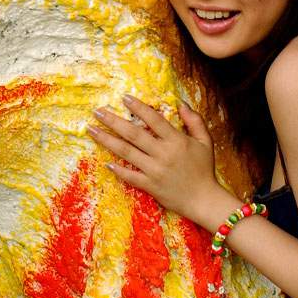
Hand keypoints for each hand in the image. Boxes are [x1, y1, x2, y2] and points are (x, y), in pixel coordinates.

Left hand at [86, 95, 223, 219]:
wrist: (204, 200)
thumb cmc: (205, 169)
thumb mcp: (205, 141)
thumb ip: (194, 120)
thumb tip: (181, 103)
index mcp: (176, 140)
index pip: (153, 119)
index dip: (138, 107)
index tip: (124, 98)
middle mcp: (163, 153)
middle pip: (133, 133)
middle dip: (113, 121)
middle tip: (97, 111)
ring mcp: (154, 170)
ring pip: (126, 152)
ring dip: (107, 140)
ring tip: (92, 130)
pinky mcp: (150, 185)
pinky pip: (130, 176)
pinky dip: (118, 170)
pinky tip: (105, 162)